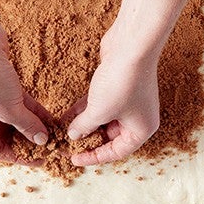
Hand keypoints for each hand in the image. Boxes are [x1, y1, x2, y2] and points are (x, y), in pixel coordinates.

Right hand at [0, 24, 50, 164]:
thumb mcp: (10, 109)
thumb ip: (27, 127)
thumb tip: (43, 141)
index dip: (19, 157)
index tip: (40, 160)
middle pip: (6, 136)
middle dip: (28, 140)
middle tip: (50, 146)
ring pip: (14, 119)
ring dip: (33, 125)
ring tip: (55, 133)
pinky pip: (17, 104)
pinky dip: (32, 111)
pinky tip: (50, 118)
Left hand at [66, 28, 160, 165]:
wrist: (132, 45)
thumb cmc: (122, 82)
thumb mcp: (99, 111)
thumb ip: (84, 126)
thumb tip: (73, 135)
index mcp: (141, 129)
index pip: (116, 152)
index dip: (94, 157)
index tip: (74, 159)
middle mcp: (138, 117)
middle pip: (110, 136)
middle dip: (87, 140)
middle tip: (66, 145)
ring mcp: (129, 101)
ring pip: (103, 119)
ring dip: (84, 124)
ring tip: (62, 131)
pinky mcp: (118, 86)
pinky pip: (100, 104)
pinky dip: (85, 110)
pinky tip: (66, 115)